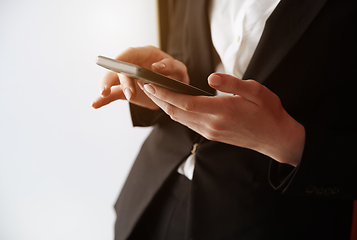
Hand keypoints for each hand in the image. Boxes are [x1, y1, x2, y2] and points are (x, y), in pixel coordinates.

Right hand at [92, 46, 188, 109]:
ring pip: (113, 80)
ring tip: (103, 94)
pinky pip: (113, 95)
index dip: (123, 56)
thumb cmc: (175, 76)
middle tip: (128, 94)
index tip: (117, 62)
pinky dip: (103, 100)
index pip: (131, 53)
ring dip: (108, 87)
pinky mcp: (125, 91)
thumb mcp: (178, 70)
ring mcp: (127, 78)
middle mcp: (133, 64)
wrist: (173, 90)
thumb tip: (156, 68)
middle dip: (122, 80)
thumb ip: (169, 66)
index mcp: (145, 54)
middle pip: (121, 69)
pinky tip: (94, 104)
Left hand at [140, 73, 304, 166]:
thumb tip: (210, 78)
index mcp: (221, 111)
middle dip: (158, 99)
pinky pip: (188, 124)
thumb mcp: (256, 91)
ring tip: (155, 94)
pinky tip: (173, 105)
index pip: (184, 102)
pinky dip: (176, 113)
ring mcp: (211, 132)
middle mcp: (212, 124)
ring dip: (165, 107)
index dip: (164, 94)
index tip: (150, 84)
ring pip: (180, 120)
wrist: (275, 138)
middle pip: (176, 112)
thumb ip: (231, 84)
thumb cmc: (268, 112)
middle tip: (145, 86)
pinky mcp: (212, 135)